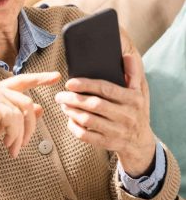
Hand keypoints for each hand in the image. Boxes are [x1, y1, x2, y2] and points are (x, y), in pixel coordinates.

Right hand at [0, 72, 60, 157]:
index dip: (39, 79)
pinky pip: (15, 120)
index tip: (56, 77)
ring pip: (22, 113)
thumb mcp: (2, 124)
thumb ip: (19, 115)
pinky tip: (7, 145)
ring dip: (21, 134)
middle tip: (25, 143)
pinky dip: (15, 135)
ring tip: (14, 148)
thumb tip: (40, 108)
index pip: (22, 81)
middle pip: (27, 102)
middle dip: (31, 125)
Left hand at [55, 54, 155, 176]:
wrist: (140, 142)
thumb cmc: (136, 111)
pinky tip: (69, 119)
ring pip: (88, 120)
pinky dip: (74, 127)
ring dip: (71, 112)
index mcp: (133, 99)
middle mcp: (126, 115)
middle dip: (73, 99)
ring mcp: (117, 131)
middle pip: (94, 105)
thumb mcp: (140, 92)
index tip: (69, 82)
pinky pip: (86, 136)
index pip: (106, 89)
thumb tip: (126, 55)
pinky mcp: (108, 144)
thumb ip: (133, 73)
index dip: (86, 85)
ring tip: (63, 105)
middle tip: (60, 95)